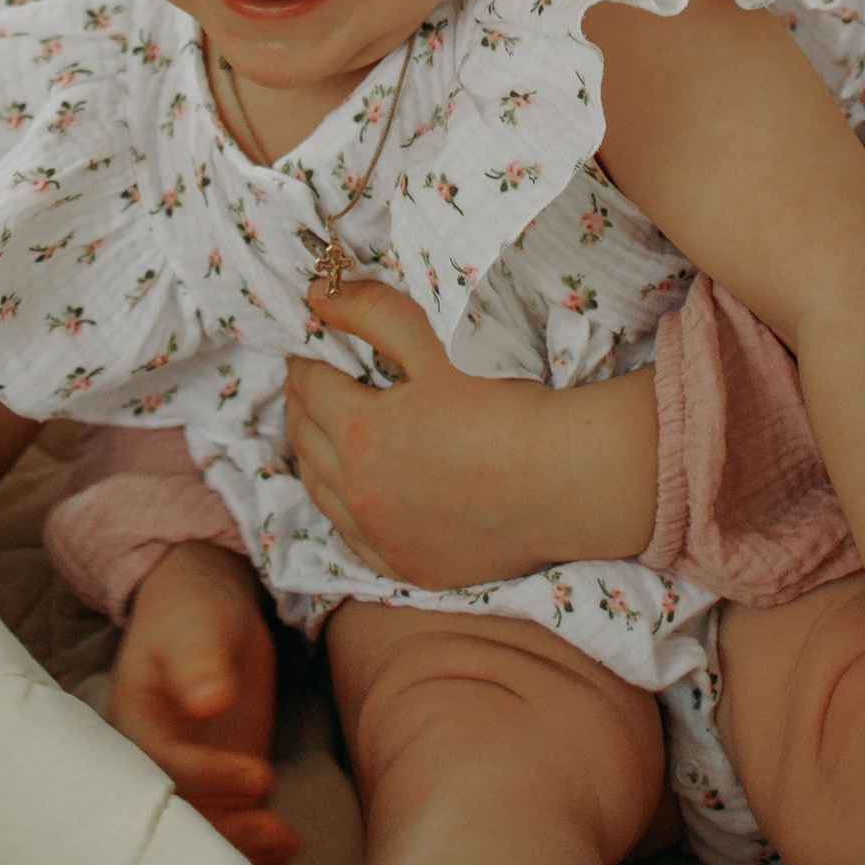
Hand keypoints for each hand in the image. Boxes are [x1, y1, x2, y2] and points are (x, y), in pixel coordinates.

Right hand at [107, 541, 299, 864]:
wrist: (210, 616)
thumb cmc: (192, 614)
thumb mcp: (195, 626)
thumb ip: (198, 661)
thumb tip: (208, 702)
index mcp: (132, 726)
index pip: (164, 766)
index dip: (209, 777)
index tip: (259, 774)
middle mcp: (153, 765)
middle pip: (181, 815)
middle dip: (224, 833)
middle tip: (274, 830)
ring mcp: (188, 781)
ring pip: (207, 831)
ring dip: (244, 846)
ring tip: (288, 842)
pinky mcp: (219, 788)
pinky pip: (231, 825)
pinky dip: (257, 845)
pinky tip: (289, 846)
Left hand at [284, 274, 658, 588]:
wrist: (562, 481)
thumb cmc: (502, 404)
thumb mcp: (435, 344)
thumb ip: (371, 312)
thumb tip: (314, 296)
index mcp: (358, 433)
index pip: (309, 387)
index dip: (305, 362)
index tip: (308, 349)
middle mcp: (358, 493)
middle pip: (306, 440)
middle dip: (302, 405)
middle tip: (309, 384)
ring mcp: (382, 538)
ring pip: (321, 494)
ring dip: (314, 457)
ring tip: (322, 432)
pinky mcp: (408, 568)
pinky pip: (353, 539)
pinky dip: (343, 509)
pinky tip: (354, 494)